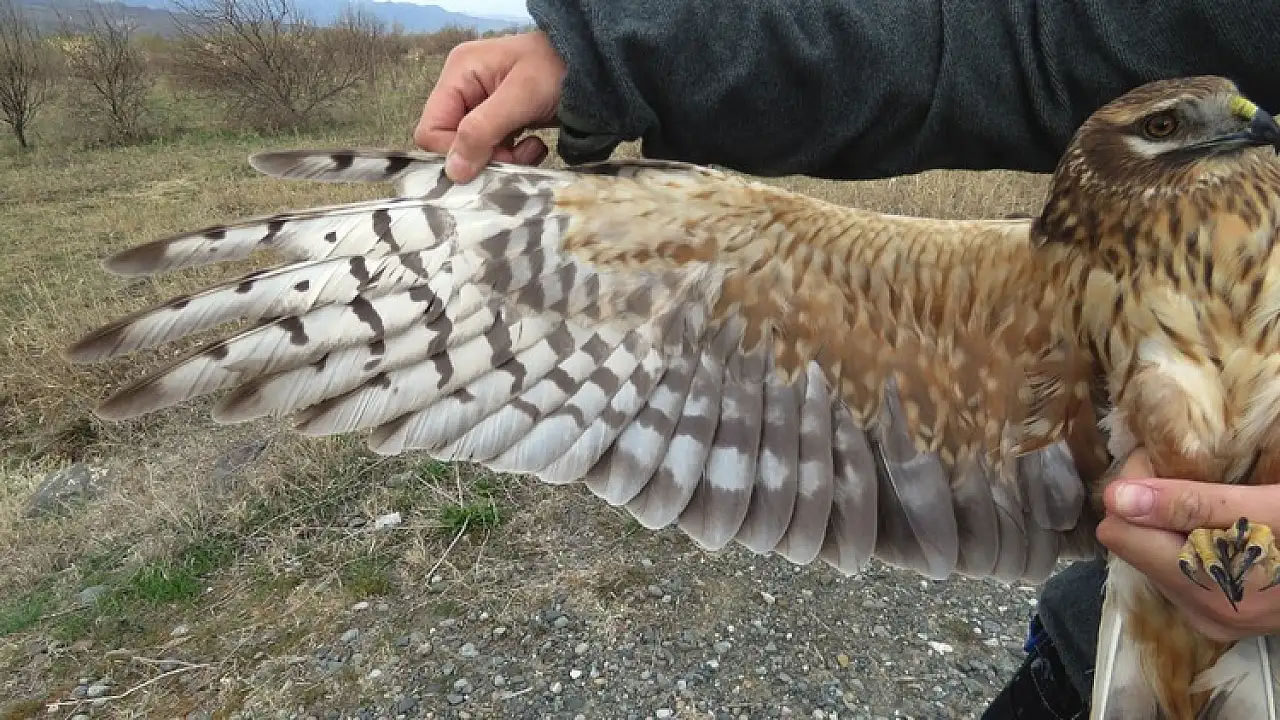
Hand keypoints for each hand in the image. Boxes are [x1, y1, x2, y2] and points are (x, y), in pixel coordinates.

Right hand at [414, 31, 566, 182]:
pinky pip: (493, 149)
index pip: (431, 129)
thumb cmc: (559, 70)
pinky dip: (514, 154)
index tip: (491, 156)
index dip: (455, 151)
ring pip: (474, 151)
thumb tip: (453, 171)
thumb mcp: (521, 97)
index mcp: (459, 73)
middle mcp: (464, 88)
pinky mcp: (500, 119)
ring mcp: (482, 105)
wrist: (596, 68)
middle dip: (484, 156)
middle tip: (516, 154)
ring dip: (503, 157)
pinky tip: (534, 143)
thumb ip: (482, 130)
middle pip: (452, 143)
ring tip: (531, 147)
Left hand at [1096, 449, 1279, 640]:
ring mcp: (1213, 618)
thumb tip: (1117, 498)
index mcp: (1206, 587)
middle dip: (1153, 502)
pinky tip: (1223, 524)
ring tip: (1214, 496)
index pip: (1118, 530)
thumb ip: (1191, 503)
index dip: (1138, 486)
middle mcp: (1200, 612)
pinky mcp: (1226, 617)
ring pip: (1154, 556)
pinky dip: (1192, 542)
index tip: (1167, 458)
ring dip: (1172, 521)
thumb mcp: (1269, 507)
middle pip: (1132, 544)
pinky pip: (1181, 571)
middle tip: (1193, 471)